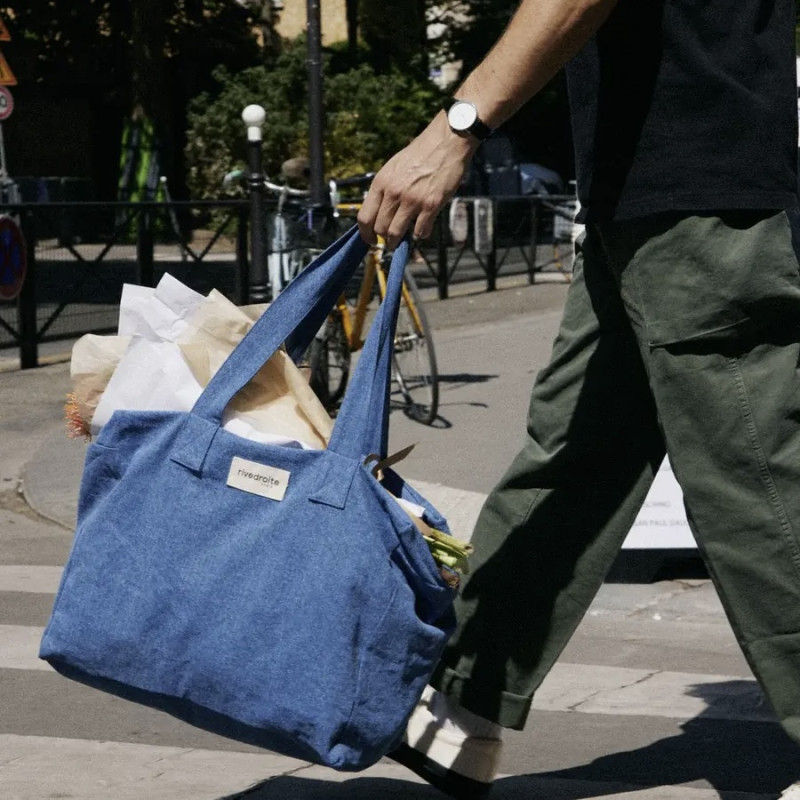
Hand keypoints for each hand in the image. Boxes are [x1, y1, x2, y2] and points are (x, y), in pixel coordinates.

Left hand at [357, 112, 479, 249]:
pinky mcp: (431, 205)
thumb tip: (379, 212)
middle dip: (383, 239)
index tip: (370, 240)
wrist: (445, 142)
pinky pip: (421, 231)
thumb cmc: (420, 154)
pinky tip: (423, 229)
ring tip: (400, 243)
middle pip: (379, 228)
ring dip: (397, 242)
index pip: (364, 217)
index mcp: (381, 182)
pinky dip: (421, 234)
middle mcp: (394, 192)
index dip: (365, 234)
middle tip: (389, 241)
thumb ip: (385, 189)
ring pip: (395, 233)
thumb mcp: (393, 168)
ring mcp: (412, 200)